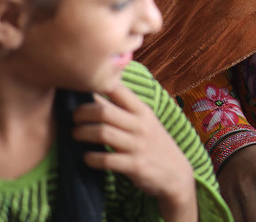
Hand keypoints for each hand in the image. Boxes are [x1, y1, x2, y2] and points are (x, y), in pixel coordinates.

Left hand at [73, 83, 197, 221]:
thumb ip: (124, 109)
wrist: (176, 174)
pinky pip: (106, 160)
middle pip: (104, 111)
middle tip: (74, 118)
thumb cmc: (154, 144)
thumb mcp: (145, 122)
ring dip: (82, 134)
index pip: (118, 90)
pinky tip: (87, 157)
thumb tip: (95, 91)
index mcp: (143, 111)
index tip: (82, 93)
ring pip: (103, 133)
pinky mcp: (135, 166)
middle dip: (82, 113)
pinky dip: (91, 158)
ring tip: (76, 135)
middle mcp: (141, 125)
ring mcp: (139, 145)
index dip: (97, 87)